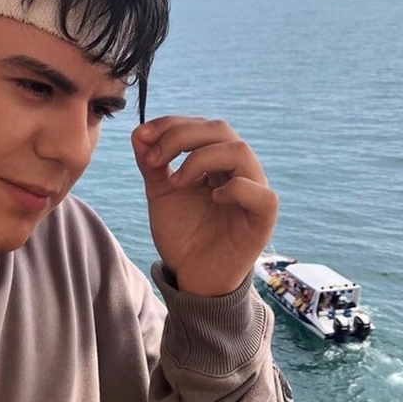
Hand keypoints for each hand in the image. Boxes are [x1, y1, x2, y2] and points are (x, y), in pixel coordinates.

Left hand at [132, 116, 278, 296]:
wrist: (192, 277)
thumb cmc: (183, 235)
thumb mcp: (160, 194)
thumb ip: (152, 164)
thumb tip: (139, 131)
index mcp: (217, 161)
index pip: (201, 126)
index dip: (171, 124)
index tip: (142, 136)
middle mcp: (239, 170)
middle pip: (220, 130)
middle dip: (180, 136)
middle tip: (154, 159)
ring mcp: (254, 192)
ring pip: (240, 152)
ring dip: (201, 159)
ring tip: (176, 182)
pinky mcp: (263, 219)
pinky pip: (260, 193)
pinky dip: (234, 188)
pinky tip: (212, 198)